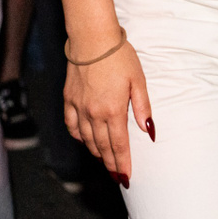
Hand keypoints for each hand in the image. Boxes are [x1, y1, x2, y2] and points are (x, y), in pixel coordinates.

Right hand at [63, 34, 151, 184]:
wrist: (92, 40)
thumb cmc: (119, 57)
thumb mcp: (138, 81)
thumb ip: (143, 108)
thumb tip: (149, 131)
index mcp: (113, 110)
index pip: (118, 145)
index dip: (122, 163)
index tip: (126, 177)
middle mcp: (94, 113)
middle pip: (102, 146)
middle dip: (111, 163)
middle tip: (118, 176)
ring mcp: (79, 108)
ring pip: (87, 139)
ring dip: (96, 152)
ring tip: (105, 162)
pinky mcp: (69, 100)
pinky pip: (72, 125)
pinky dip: (79, 137)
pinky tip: (84, 141)